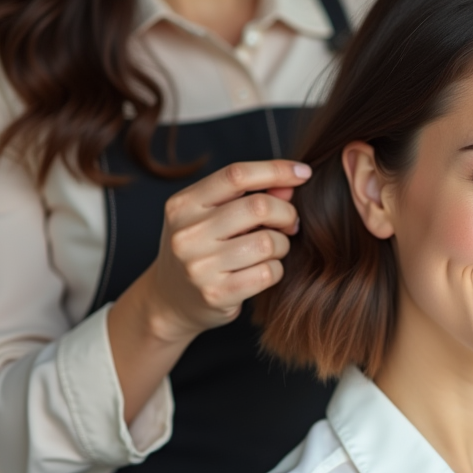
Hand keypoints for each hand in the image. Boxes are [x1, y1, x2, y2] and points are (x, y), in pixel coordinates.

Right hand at [141, 159, 311, 342]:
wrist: (169, 302)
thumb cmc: (201, 250)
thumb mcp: (214, 217)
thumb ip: (250, 196)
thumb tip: (291, 183)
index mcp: (183, 205)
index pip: (236, 175)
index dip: (276, 170)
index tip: (303, 172)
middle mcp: (187, 233)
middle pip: (258, 206)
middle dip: (286, 213)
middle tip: (289, 224)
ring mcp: (199, 266)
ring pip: (268, 242)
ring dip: (282, 245)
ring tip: (272, 249)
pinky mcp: (216, 294)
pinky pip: (268, 273)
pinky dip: (276, 269)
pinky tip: (264, 270)